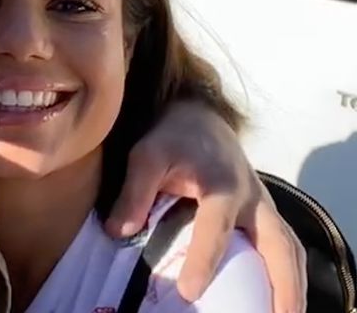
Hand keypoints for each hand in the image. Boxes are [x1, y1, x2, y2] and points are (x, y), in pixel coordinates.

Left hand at [104, 101, 306, 312]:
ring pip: (290, 247)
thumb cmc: (171, 138)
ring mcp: (262, 205)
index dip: (204, 260)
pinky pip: (284, 244)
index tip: (190, 293)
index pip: (215, 228)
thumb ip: (134, 192)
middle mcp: (250, 197)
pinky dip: (288, 273)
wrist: (198, 117)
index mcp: (220, 184)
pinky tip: (277, 298)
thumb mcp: (146, 156)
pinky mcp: (263, 212)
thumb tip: (117, 232)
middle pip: (279, 243)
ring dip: (294, 285)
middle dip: (282, 284)